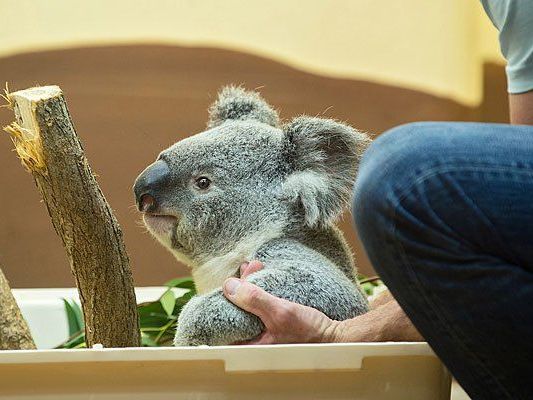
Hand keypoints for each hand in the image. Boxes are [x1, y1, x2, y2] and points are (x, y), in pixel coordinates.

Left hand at [223, 261, 338, 343]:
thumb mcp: (279, 312)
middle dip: (240, 288)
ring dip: (251, 284)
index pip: (224, 326)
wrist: (336, 334)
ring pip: (249, 305)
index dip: (222, 303)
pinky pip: (262, 304)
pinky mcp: (275, 323)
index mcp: (251, 346)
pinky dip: (262, 289)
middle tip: (247, 268)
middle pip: (236, 310)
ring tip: (255, 266)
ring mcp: (265, 332)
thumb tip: (229, 286)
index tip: (227, 284)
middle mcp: (255, 341)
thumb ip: (254, 299)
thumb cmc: (310, 331)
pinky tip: (264, 274)